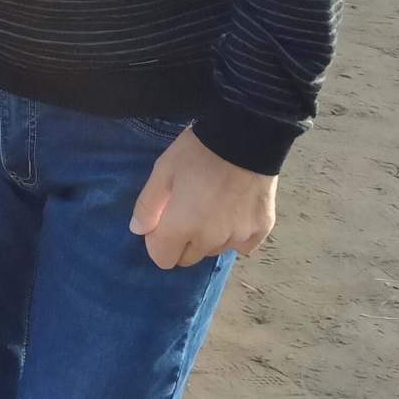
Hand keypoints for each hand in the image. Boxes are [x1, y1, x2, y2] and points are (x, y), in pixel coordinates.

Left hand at [130, 126, 277, 268]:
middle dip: (182, 241)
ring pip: (214, 250)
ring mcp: (238, 238)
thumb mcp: (163, 170)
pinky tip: (234, 211)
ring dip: (209, 237)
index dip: (158, 241)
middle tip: (188, 210)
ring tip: (212, 205)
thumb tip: (138, 230)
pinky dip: (236, 234)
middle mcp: (210, 240)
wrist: (244, 139)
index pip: (162, 259)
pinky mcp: (260, 232)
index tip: (162, 221)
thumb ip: (147, 205)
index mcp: (181, 226)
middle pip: (188, 258)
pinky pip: (242, 245)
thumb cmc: (197, 152)